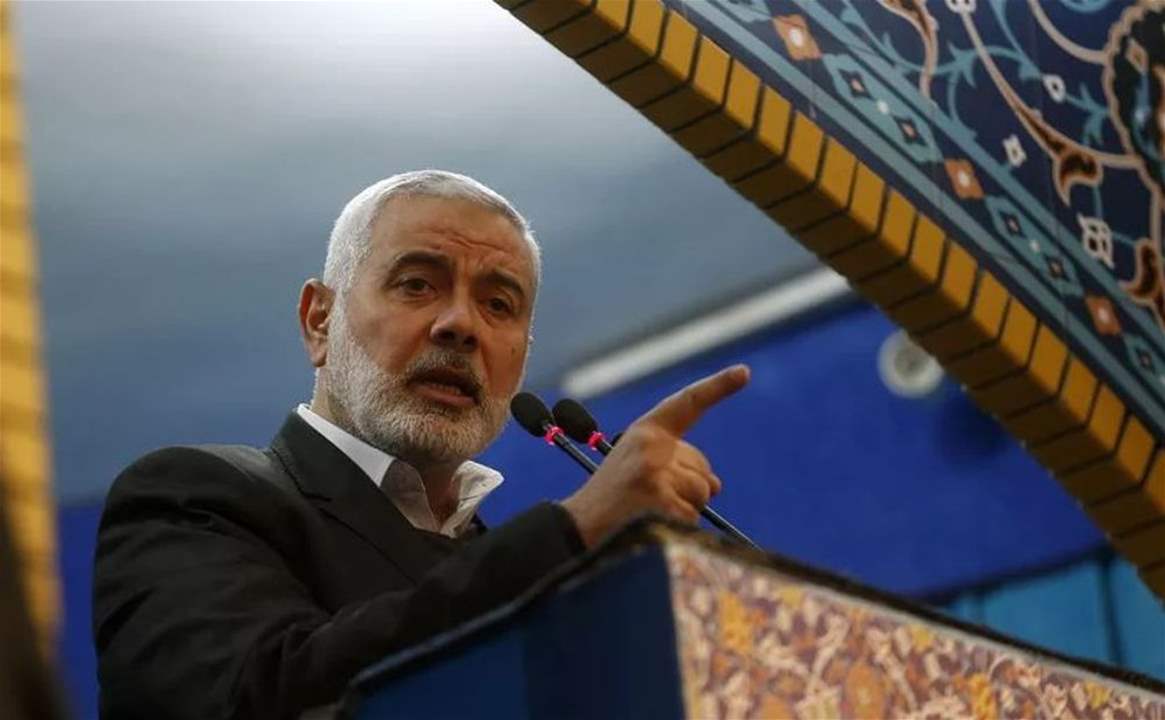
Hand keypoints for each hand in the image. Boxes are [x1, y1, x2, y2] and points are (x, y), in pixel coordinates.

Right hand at [560, 364, 749, 547]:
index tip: (743, 372)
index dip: (718, 387)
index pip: (688, 404)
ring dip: (684, 508)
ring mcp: (656, 475)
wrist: (577, 529)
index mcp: (645, 432)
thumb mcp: (638, 465)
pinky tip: (654, 527)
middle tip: (653, 497)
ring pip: (701, 493)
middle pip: (702, 467)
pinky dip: (679, 528)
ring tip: (650, 511)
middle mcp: (652, 447)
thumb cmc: (611, 498)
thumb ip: (675, 463)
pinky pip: (693, 518)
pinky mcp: (661, 505)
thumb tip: (715, 485)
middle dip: (690, 486)